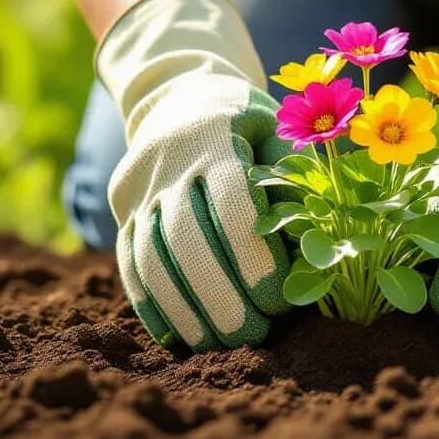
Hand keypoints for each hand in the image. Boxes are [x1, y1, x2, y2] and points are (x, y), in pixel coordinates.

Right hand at [99, 0, 292, 350]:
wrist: (178, 94)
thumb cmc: (247, 120)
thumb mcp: (276, 127)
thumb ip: (295, 177)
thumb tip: (318, 241)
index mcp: (214, 136)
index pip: (231, 207)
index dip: (255, 260)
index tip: (280, 301)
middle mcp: (168, 162)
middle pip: (186, 239)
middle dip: (220, 296)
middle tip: (254, 335)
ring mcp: (138, 188)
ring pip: (150, 258)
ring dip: (185, 309)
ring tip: (218, 344)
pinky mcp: (120, 210)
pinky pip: (128, 264)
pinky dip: (152, 306)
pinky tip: (179, 336)